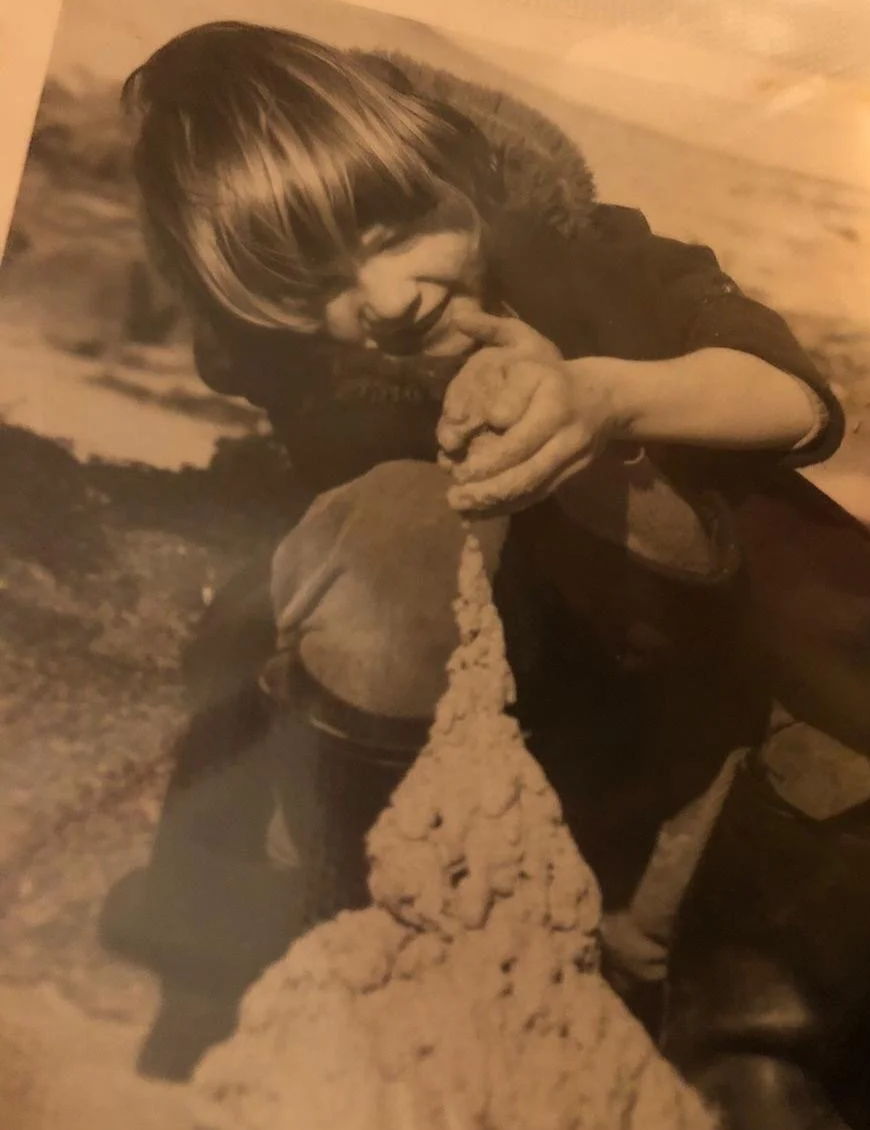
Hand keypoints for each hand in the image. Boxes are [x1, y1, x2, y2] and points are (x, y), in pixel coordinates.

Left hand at [437, 310, 616, 512]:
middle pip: (523, 461)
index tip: (453, 453)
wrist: (605, 397)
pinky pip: (538, 493)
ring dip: (494, 499)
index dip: (486, 444)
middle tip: (453, 491)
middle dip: (485, 480)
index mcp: (551, 390)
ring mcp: (571, 453)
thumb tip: (458, 316)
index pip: (513, 421)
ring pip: (530, 483)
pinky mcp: (571, 473)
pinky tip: (481, 510)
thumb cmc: (552, 370)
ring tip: (461, 505)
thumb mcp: (527, 340)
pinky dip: (508, 504)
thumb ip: (492, 328)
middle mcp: (564, 425)